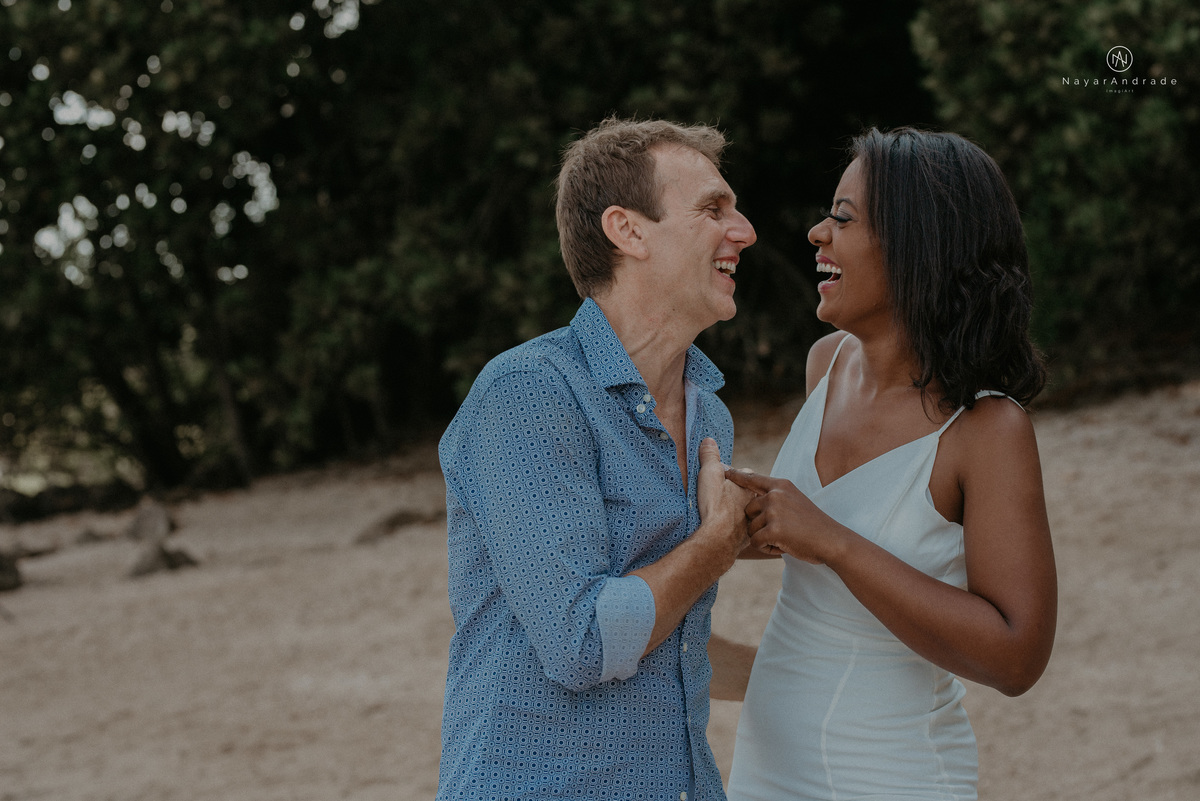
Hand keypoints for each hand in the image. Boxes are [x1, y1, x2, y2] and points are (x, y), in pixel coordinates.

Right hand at [697, 438, 753, 553]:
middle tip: (725, 496)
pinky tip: (726, 532)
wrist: (718, 538)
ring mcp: (751, 522)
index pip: (746, 475)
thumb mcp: (710, 474)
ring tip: (725, 515)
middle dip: (739, 495)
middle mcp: (754, 504)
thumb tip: (708, 440)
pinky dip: (735, 531)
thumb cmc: (716, 505)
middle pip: (748, 495)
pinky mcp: (744, 540)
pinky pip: (742, 532)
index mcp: (749, 487)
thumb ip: (710, 456)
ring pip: (747, 514)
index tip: (724, 478)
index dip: (734, 475)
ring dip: (739, 514)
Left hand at [723, 468, 845, 563]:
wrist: (832, 540)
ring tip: (786, 538)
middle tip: (781, 531)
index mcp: (781, 486)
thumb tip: (755, 497)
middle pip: (747, 510)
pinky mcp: (773, 529)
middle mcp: (775, 495)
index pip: (753, 479)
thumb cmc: (813, 525)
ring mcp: (774, 511)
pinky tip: (785, 546)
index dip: (737, 476)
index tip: (724, 470)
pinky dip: (768, 548)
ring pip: (751, 529)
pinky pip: (756, 542)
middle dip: (758, 524)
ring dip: (764, 538)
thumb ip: (777, 497)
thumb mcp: (795, 501)